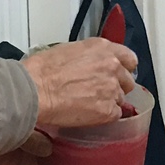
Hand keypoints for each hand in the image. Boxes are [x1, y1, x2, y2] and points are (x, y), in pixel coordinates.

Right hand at [22, 39, 136, 129]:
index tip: (118, 73)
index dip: (124, 68)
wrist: (35, 89)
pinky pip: (115, 115)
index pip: (130, 59)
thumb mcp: (68, 50)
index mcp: (103, 48)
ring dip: (108, 101)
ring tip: (88, 103)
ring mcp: (112, 89)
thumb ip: (89, 56)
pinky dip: (104, 116)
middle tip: (98, 91)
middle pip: (128, 81)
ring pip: (120, 99)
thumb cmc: (42, 70)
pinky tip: (88, 113)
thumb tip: (90, 63)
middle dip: (116, 86)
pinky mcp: (108, 110)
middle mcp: (112, 66)